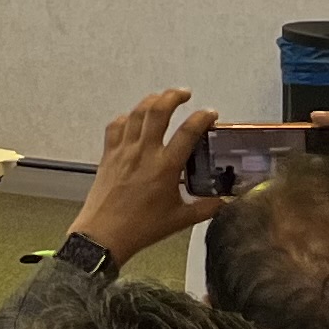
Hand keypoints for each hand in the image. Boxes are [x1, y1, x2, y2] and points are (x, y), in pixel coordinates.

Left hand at [66, 90, 219, 267]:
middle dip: (173, 96)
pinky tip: (134, 119)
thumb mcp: (180, 220)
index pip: (188, 132)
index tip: (211, 114)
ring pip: (136, 113)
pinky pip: (116, 126)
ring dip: (151, 101)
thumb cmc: (143, 228)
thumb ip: (206, 208)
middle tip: (185, 94)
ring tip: (162, 98)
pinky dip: (127, 118)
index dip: (202, 118)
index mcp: (165, 167)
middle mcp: (144, 152)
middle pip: (158, 111)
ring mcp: (123, 151)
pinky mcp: (108, 154)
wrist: (104, 234)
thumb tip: (225, 202)